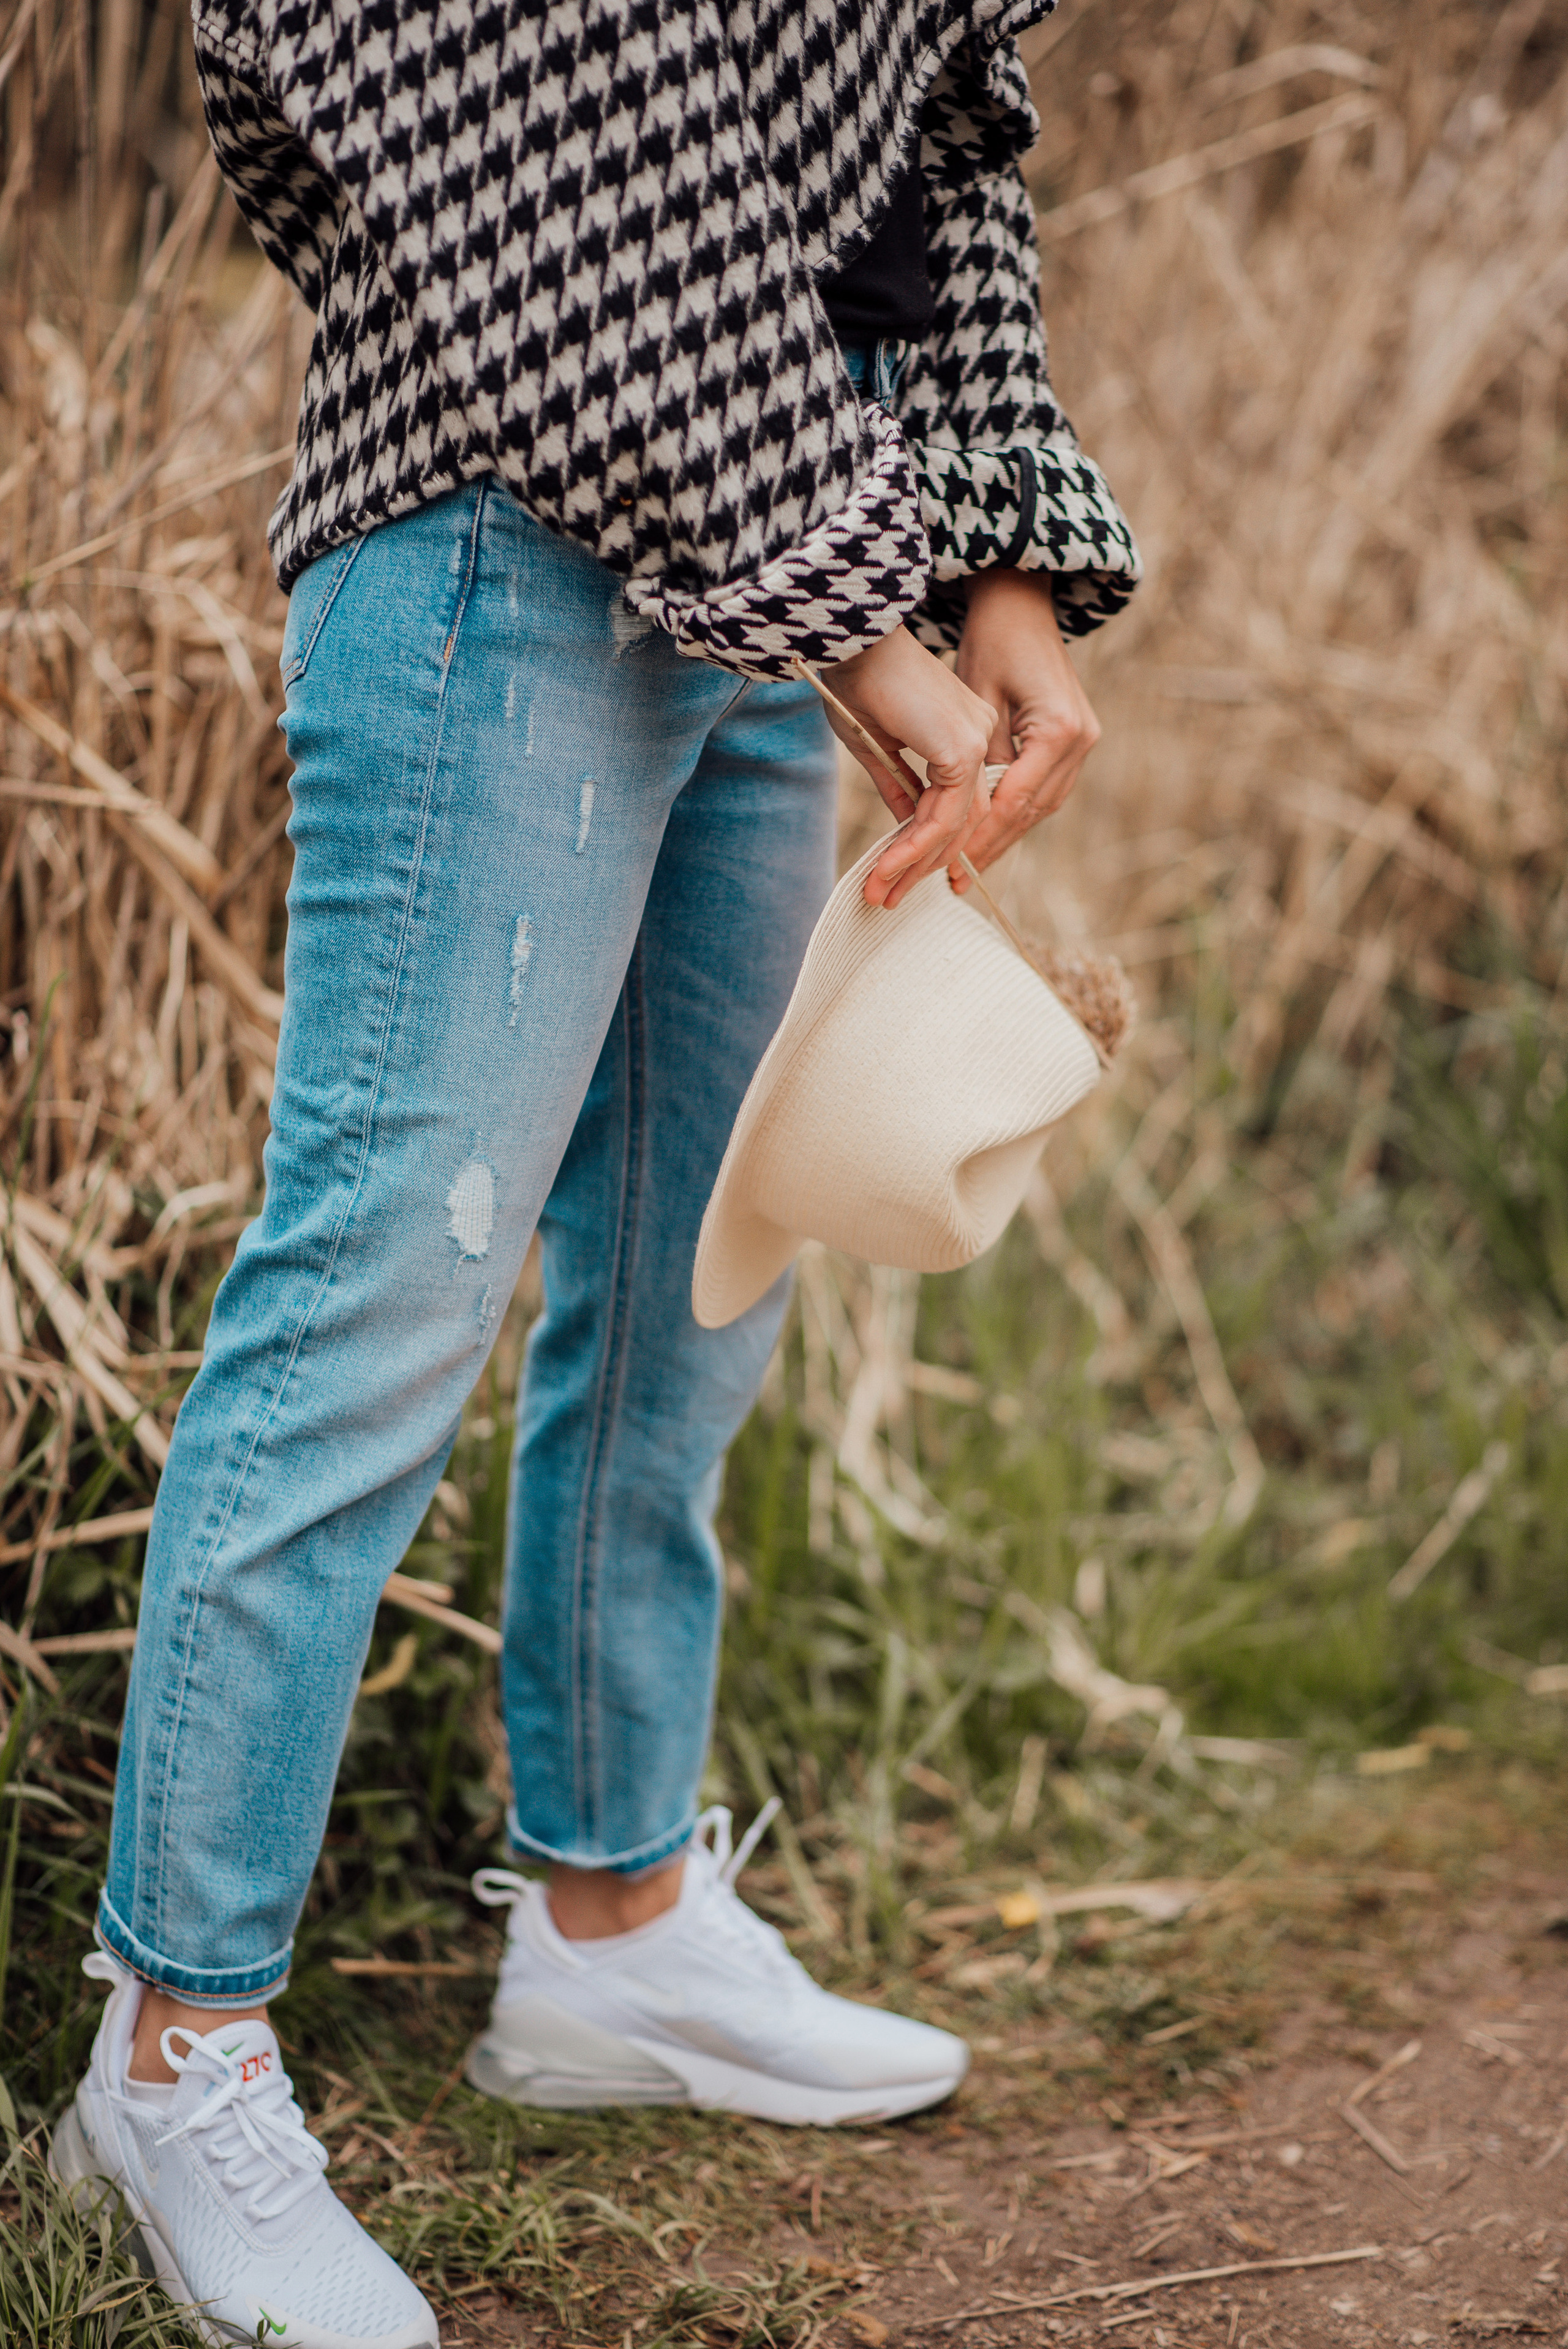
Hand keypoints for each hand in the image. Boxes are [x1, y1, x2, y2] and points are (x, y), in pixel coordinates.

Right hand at [820, 626, 996, 906]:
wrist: (851, 638)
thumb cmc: (855, 678)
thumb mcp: (875, 744)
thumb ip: (898, 786)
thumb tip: (906, 827)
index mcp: (966, 731)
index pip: (957, 803)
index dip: (928, 846)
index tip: (894, 875)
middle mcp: (981, 736)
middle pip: (963, 821)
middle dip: (922, 865)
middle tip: (885, 895)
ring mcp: (977, 742)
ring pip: (956, 825)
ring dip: (915, 864)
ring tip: (880, 890)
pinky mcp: (962, 749)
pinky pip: (944, 816)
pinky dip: (915, 846)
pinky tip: (888, 866)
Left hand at [949, 570, 1099, 886]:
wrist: (1021, 607)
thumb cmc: (990, 645)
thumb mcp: (976, 703)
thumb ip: (977, 760)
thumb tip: (965, 817)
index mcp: (1056, 730)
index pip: (1013, 800)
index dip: (980, 838)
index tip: (950, 867)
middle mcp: (1080, 741)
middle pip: (1030, 811)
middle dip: (990, 848)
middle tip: (955, 883)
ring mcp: (1083, 743)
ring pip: (1040, 807)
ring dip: (1004, 838)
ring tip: (967, 869)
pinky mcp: (1075, 742)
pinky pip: (1044, 791)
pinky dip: (1015, 814)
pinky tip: (988, 836)